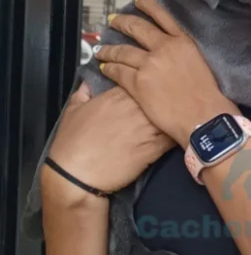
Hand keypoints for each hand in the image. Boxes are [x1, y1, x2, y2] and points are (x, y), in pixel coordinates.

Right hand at [47, 81, 175, 197]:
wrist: (78, 174)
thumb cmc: (72, 142)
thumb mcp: (73, 110)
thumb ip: (83, 92)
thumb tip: (87, 82)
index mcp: (118, 94)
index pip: (140, 80)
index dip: (144, 86)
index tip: (144, 92)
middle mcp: (136, 107)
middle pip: (159, 95)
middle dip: (163, 98)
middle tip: (164, 103)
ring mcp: (148, 127)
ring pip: (170, 114)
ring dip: (172, 115)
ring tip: (174, 117)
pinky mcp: (155, 147)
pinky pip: (172, 135)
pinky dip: (174, 133)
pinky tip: (174, 134)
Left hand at [94, 0, 238, 148]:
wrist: (204, 117)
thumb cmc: (209, 96)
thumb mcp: (202, 62)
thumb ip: (186, 53)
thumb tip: (176, 53)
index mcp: (183, 41)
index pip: (163, 16)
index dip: (148, 5)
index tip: (139, 0)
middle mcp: (164, 47)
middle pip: (137, 28)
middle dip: (122, 22)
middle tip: (113, 20)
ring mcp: (149, 64)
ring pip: (122, 51)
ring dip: (108, 48)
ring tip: (101, 48)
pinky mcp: (138, 83)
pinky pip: (118, 71)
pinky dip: (109, 68)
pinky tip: (104, 67)